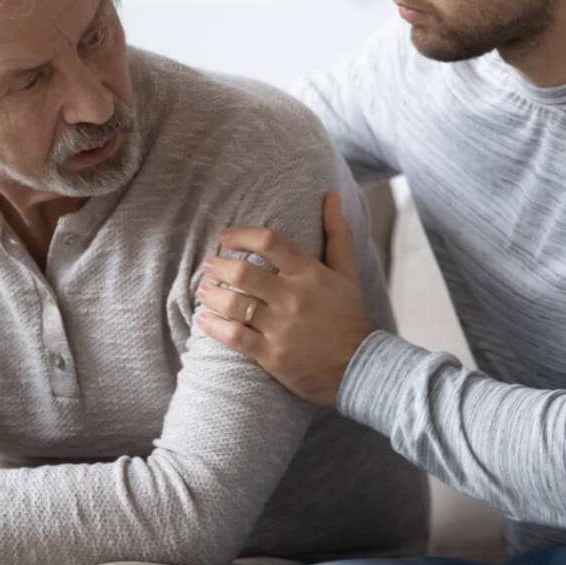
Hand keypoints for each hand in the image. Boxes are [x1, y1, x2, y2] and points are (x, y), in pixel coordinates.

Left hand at [195, 193, 375, 406]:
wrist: (362, 367)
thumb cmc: (351, 316)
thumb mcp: (348, 272)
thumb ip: (337, 233)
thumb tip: (331, 196)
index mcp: (310, 273)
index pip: (269, 241)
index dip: (241, 235)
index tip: (225, 237)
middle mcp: (293, 298)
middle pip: (243, 273)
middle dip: (218, 266)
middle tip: (208, 265)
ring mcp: (281, 328)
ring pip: (233, 304)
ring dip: (211, 294)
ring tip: (203, 290)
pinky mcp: (272, 355)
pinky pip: (234, 336)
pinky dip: (213, 326)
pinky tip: (203, 319)